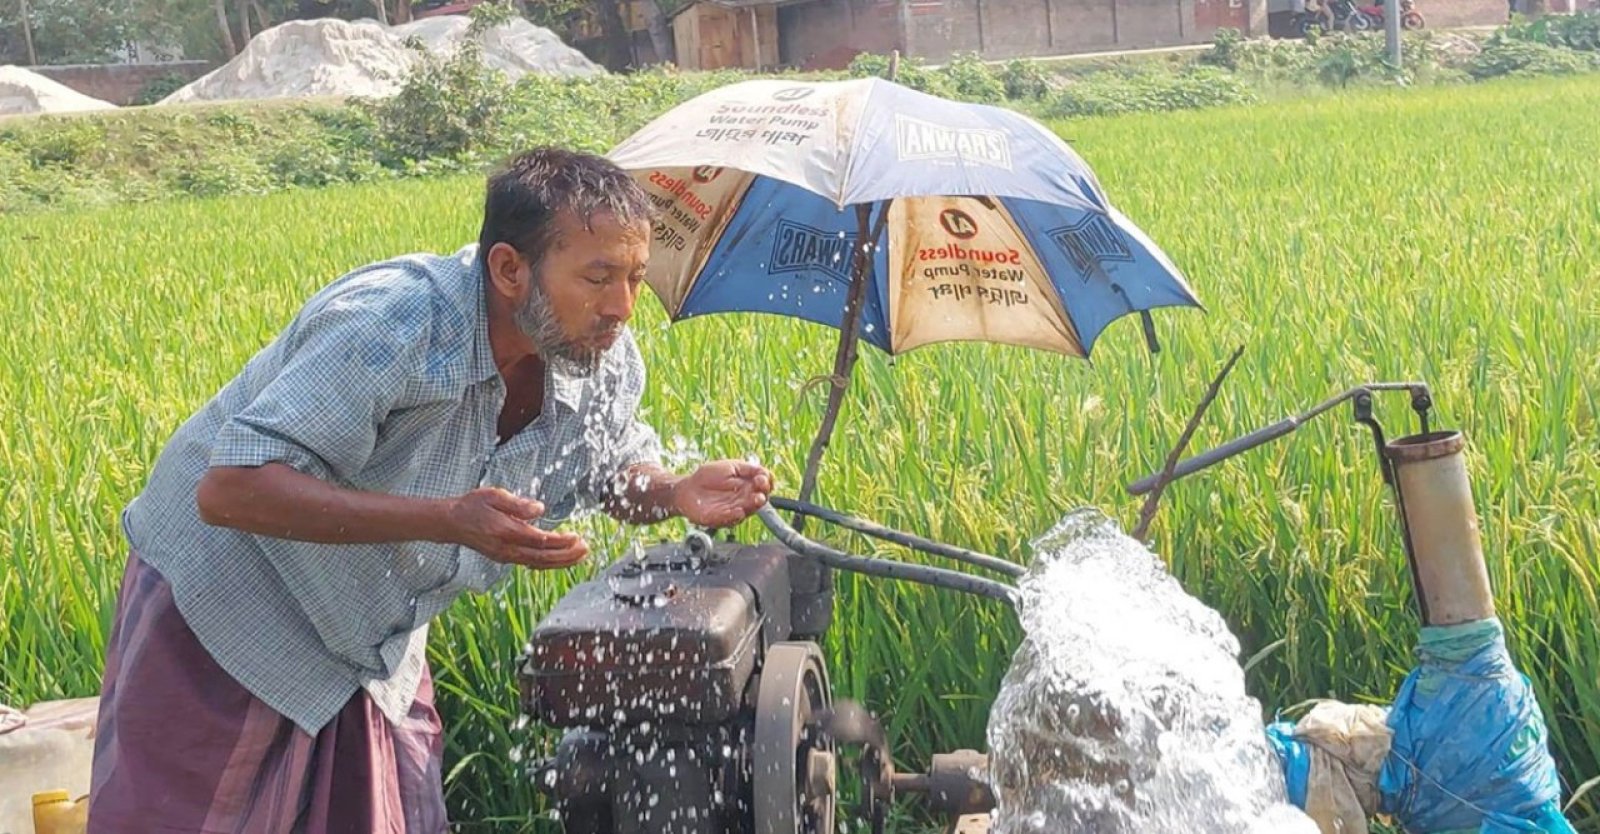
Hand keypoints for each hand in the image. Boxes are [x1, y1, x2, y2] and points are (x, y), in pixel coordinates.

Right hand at [443, 487, 588, 568]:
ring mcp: (506, 556)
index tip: (577, 537)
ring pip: (538, 564)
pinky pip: (531, 563)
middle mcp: (507, 549)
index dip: (560, 541)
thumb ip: (518, 504)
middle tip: (586, 549)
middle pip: (543, 557)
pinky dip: (548, 563)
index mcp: (506, 532)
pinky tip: (561, 560)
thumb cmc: (473, 506)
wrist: (451, 523)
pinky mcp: (505, 558)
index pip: (539, 540)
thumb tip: (540, 509)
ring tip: (580, 556)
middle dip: (567, 555)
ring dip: (561, 561)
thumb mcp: (494, 495)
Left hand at [670, 460, 773, 528]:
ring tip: (755, 499)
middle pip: (759, 500)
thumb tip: (765, 472)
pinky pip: (731, 519)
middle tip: (761, 492)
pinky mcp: (722, 519)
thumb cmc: (708, 476)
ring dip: (752, 505)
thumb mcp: (731, 467)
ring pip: (747, 510)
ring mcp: (734, 511)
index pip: (764, 487)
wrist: (688, 488)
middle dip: (762, 496)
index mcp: (748, 486)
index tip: (763, 478)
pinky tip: (738, 510)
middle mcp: (744, 500)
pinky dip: (734, 515)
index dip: (767, 483)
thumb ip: (748, 469)